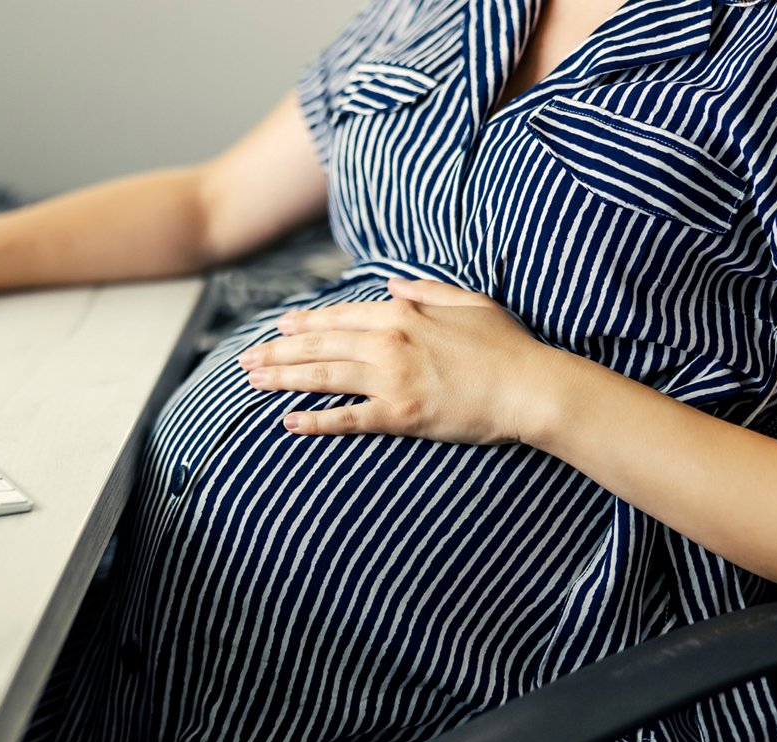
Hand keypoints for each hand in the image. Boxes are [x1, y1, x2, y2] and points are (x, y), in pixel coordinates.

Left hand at [238, 278, 564, 444]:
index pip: (340, 317)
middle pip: (320, 346)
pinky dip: (315, 420)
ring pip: (323, 376)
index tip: (280, 328)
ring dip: (282, 379)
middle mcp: (389, 341)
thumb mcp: (468, 301)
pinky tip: (288, 422)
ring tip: (252, 382)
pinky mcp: (399, 414)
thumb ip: (426, 290)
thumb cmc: (507, 344)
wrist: (530, 386)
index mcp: (403, 312)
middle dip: (278, 352)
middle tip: (246, 359)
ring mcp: (391, 378)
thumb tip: (392, 285)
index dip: (305, 324)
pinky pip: (347, 418)